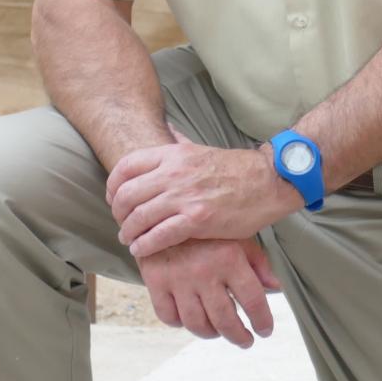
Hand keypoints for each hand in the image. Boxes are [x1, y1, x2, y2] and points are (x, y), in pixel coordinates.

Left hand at [107, 139, 300, 258]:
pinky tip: (143, 249)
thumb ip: (179, 143)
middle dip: (118, 213)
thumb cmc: (236, 170)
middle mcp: (174, 173)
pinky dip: (145, 245)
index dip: (113, 187)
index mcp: (173, 155)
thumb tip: (167, 131)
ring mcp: (185, 196)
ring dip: (128, 232)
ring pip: (139, 217)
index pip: (125, 167)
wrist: (268, 181)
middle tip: (122, 224)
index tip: (115, 200)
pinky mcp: (197, 219)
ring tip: (130, 239)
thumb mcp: (200, 150)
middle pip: (126, 195)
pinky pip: (159, 235)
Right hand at [139, 237, 280, 348]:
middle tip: (245, 340)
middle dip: (239, 337)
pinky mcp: (155, 282)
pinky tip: (190, 317)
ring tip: (219, 331)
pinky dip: (180, 323)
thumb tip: (275, 288)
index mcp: (229, 258)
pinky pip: (169, 316)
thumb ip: (257, 262)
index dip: (262, 321)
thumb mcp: (237, 235)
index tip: (265, 331)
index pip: (254, 301)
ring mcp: (178, 279)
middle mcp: (205, 271)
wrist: (162, 209)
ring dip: (211, 334)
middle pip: (225, 320)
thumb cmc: (206, 226)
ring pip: (197, 324)